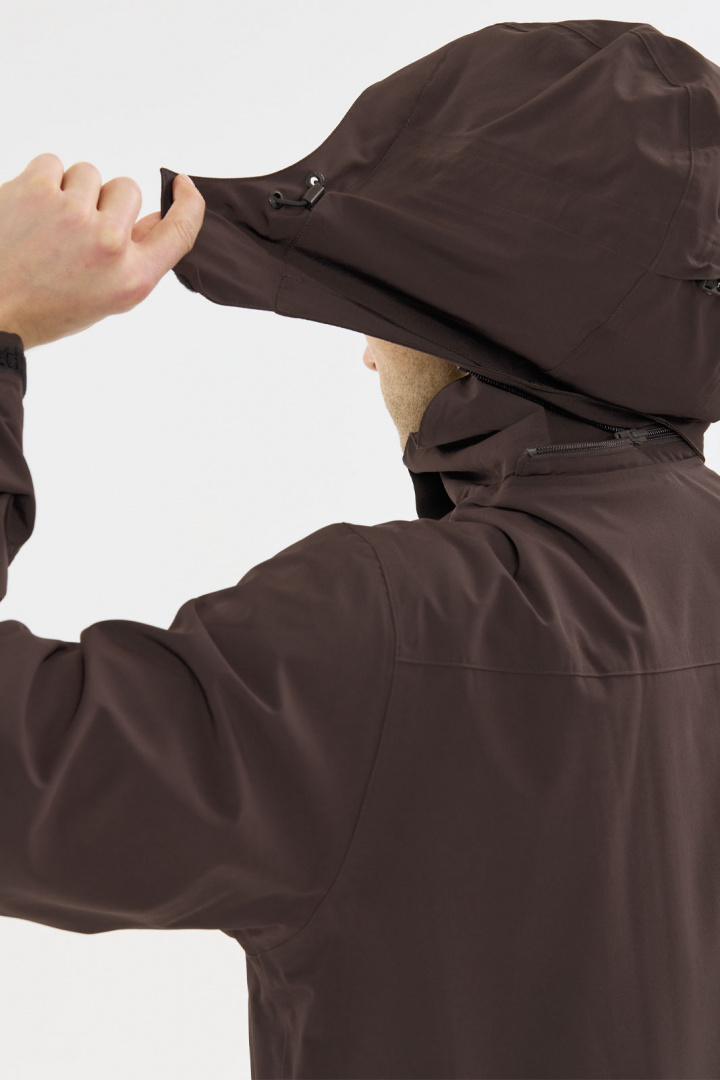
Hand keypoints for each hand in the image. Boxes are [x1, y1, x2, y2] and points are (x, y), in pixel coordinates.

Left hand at [0, 153, 204, 349]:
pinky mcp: (38, 189)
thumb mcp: (104, 296)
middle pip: (127, 188)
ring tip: (48, 222)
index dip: (188, 204)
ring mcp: (74, 213)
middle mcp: (109, 245)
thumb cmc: (43, 306)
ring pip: (88, 173)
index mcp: (132, 279)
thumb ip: (135, 257)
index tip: (182, 186)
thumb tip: (153, 217)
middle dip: (106, 200)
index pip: (179, 231)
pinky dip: (43, 179)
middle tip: (76, 229)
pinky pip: (53, 162)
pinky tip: (30, 208)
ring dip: (71, 189)